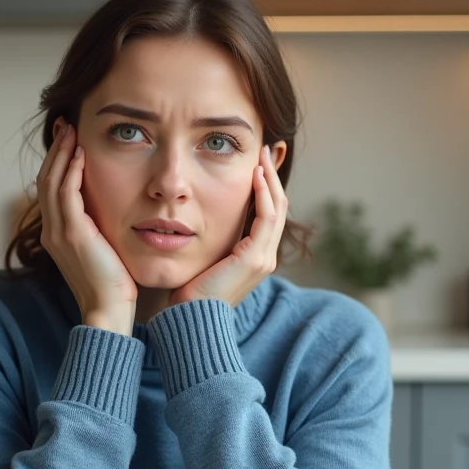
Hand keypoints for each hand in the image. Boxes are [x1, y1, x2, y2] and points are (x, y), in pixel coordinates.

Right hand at [37, 120, 137, 335]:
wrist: (108, 311)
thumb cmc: (113, 286)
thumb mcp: (103, 250)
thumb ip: (99, 229)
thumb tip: (110, 210)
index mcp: (56, 234)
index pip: (51, 188)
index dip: (58, 162)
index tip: (69, 140)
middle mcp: (51, 231)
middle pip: (46, 179)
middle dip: (56, 149)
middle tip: (66, 125)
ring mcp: (58, 232)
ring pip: (52, 181)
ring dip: (61, 153)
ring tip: (71, 130)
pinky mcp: (72, 234)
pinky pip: (65, 193)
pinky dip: (71, 170)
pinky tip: (80, 153)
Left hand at [170, 145, 287, 307]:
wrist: (189, 318)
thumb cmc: (190, 292)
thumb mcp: (205, 257)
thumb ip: (213, 239)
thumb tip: (200, 217)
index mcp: (255, 257)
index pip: (269, 213)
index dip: (266, 186)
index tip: (257, 162)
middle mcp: (265, 257)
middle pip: (278, 206)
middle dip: (272, 176)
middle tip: (265, 150)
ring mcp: (263, 258)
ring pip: (276, 208)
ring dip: (270, 179)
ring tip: (262, 155)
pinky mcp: (254, 258)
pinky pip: (266, 217)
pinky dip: (263, 194)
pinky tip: (255, 175)